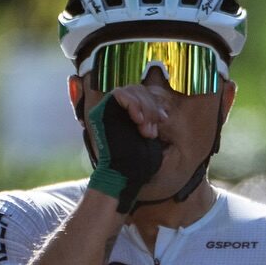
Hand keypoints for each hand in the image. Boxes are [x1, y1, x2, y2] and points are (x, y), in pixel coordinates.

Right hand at [86, 91, 166, 211]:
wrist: (125, 174)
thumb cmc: (138, 161)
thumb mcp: (151, 134)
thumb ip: (152, 117)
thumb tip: (163, 105)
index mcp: (129, 113)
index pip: (144, 94)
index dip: (155, 104)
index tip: (163, 120)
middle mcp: (117, 109)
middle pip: (138, 90)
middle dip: (151, 108)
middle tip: (152, 131)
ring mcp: (108, 109)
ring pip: (130, 90)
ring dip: (144, 108)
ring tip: (146, 130)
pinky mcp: (101, 111)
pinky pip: (118, 94)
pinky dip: (132, 104)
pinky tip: (138, 120)